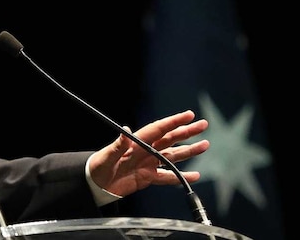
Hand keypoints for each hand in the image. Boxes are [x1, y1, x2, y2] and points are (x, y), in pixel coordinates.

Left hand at [87, 110, 208, 196]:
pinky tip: (195, 175)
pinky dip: (181, 177)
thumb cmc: (97, 167)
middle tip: (203, 124)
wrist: (94, 185)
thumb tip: (126, 131)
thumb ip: (117, 145)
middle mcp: (145, 151)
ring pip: (173, 156)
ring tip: (205, 145)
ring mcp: (148, 164)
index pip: (159, 129)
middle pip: (170, 139)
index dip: (174, 121)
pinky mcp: (148, 178)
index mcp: (136, 142)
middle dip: (187, 131)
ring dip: (189, 151)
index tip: (189, 115)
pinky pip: (168, 177)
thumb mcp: (106, 156)